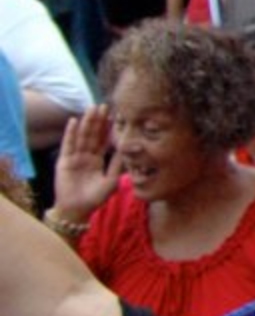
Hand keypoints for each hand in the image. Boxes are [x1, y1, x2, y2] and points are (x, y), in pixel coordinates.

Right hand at [53, 107, 120, 221]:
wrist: (77, 210)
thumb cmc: (95, 198)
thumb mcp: (111, 180)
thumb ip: (118, 165)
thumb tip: (129, 150)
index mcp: (97, 160)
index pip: (103, 140)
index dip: (108, 128)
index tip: (115, 114)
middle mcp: (86, 156)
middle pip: (93, 135)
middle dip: (98, 120)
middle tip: (104, 105)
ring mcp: (74, 158)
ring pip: (82, 136)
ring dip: (86, 122)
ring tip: (91, 108)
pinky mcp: (64, 161)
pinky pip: (68, 145)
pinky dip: (70, 133)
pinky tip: (73, 121)